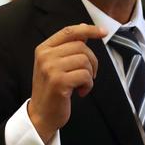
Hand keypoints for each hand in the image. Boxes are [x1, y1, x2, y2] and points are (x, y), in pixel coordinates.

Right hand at [28, 24, 106, 143]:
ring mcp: (50, 69)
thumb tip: (85, 30)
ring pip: (85, 60)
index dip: (88, 29)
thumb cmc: (52, 89)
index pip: (69, 31)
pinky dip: (88, 85)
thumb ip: (68, 48)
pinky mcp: (59, 82)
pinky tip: (81, 92)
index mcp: (44, 49)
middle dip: (92, 61)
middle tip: (89, 75)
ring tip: (82, 85)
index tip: (103, 32)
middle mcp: (45, 56)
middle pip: (81, 46)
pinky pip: (85, 76)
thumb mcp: (55, 65)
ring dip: (90, 75)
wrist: (41, 115)